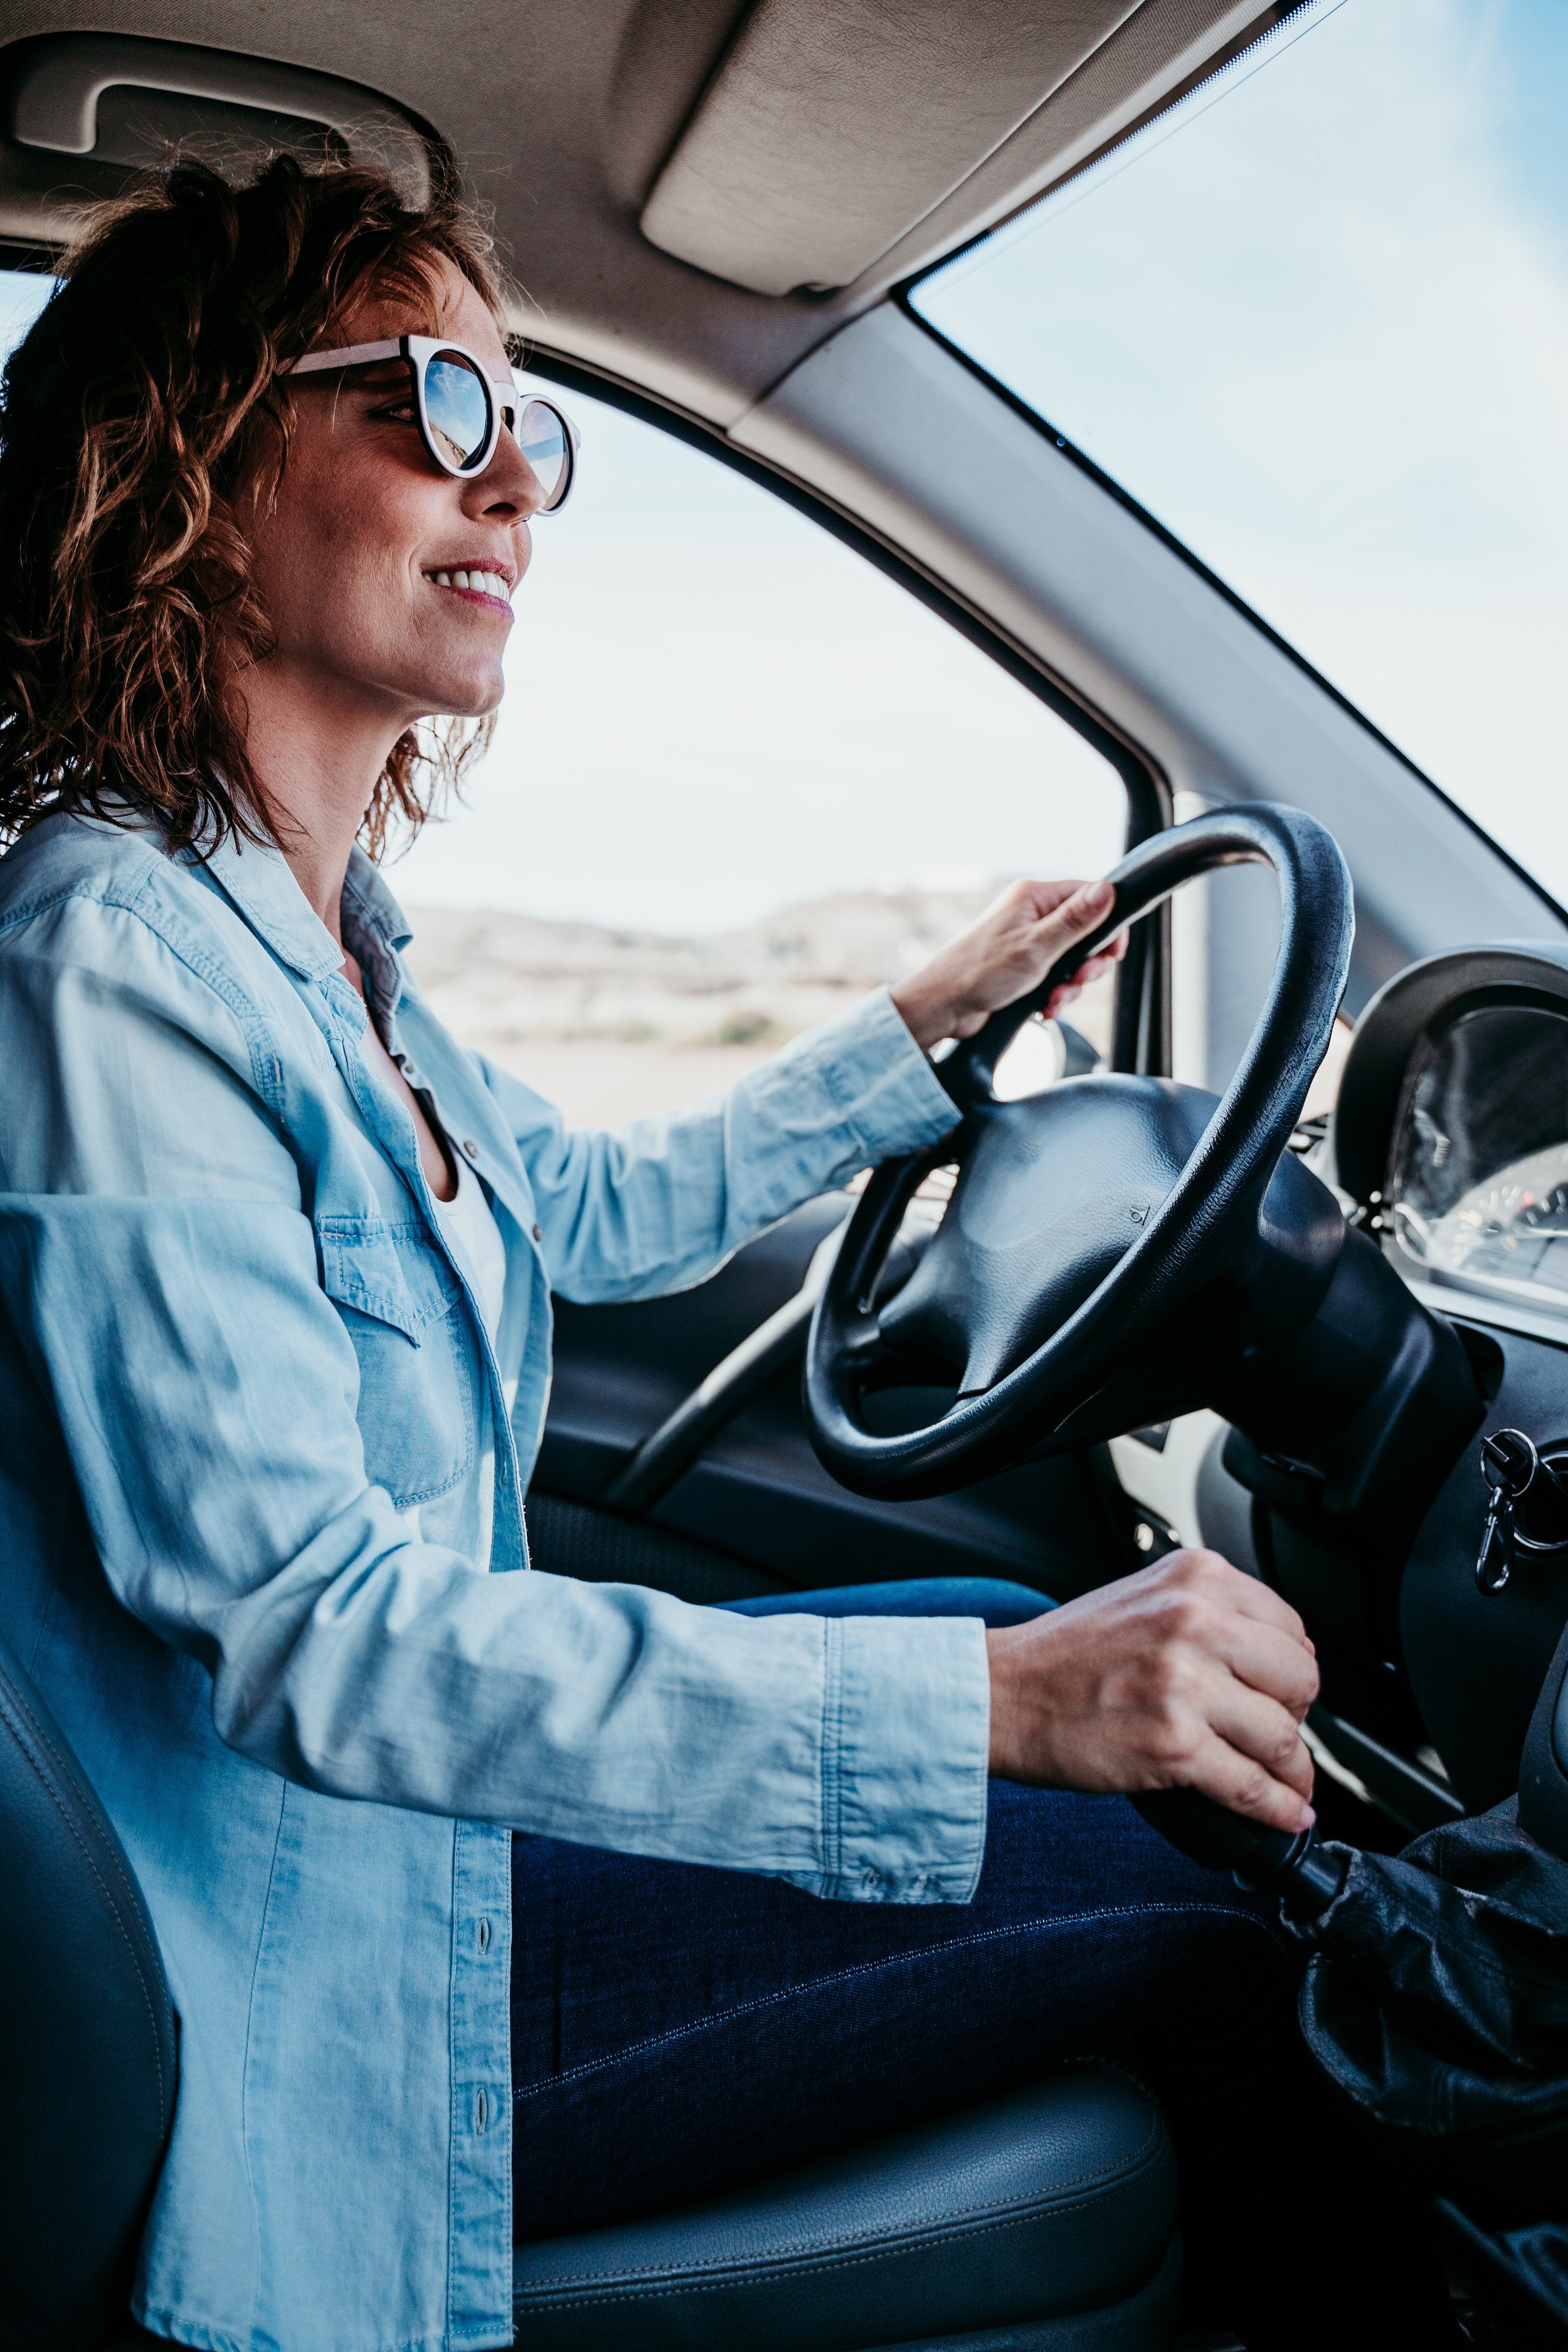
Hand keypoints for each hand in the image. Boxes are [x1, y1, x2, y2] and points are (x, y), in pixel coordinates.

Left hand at [889, 877, 1127, 1051]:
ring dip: (1070, 984)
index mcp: (1034, 897)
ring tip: (1054, 998)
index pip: (1089, 896)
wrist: (943, 1006)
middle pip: (1084, 931)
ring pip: (1071, 959)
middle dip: (1087, 962)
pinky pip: (1054, 977)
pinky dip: (1054, 994)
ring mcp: (1026, 941)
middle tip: (1080, 978)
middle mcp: (1030, 914)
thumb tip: (1108, 890)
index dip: (1107, 924)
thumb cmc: (980, 972)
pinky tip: (1044, 1007)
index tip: (1113, 951)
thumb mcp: (1037, 946)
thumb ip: (1075, 920)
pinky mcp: (1021, 966)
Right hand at [986, 1550, 1318, 1834]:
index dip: (1292, 1670)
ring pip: (1284, 1738)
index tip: (1282, 1694)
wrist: (1004, 1694)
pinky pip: (1254, 1786)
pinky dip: (1278, 1808)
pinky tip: (1285, 1813)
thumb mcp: (1147, 1599)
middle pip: (1300, 1681)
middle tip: (1278, 1736)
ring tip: (1287, 1783)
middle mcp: (1195, 1621)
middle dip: (1298, 1717)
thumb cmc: (1066, 1653)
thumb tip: (1284, 1657)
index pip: (1291, 1628)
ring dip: (1293, 1772)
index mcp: (1196, 1577)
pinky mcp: (1175, 1746)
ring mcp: (1186, 1684)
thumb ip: (1209, 1613)